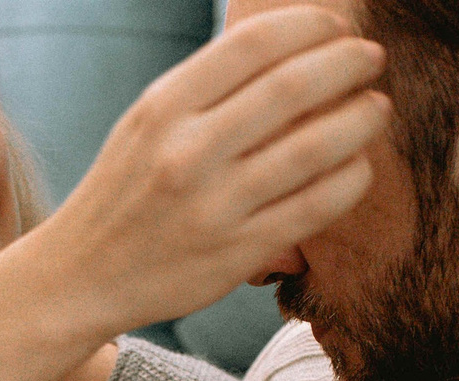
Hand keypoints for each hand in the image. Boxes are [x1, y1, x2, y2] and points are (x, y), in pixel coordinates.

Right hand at [12, 7, 386, 336]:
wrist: (80, 277)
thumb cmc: (126, 192)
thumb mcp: (148, 124)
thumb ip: (208, 89)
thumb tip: (291, 48)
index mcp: (163, 108)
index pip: (252, 45)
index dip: (308, 26)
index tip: (335, 26)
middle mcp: (186, 153)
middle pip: (290, 88)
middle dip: (346, 64)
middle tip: (370, 59)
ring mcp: (213, 207)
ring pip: (311, 149)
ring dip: (359, 120)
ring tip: (378, 108)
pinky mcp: (235, 254)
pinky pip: (312, 208)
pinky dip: (349, 180)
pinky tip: (359, 166)